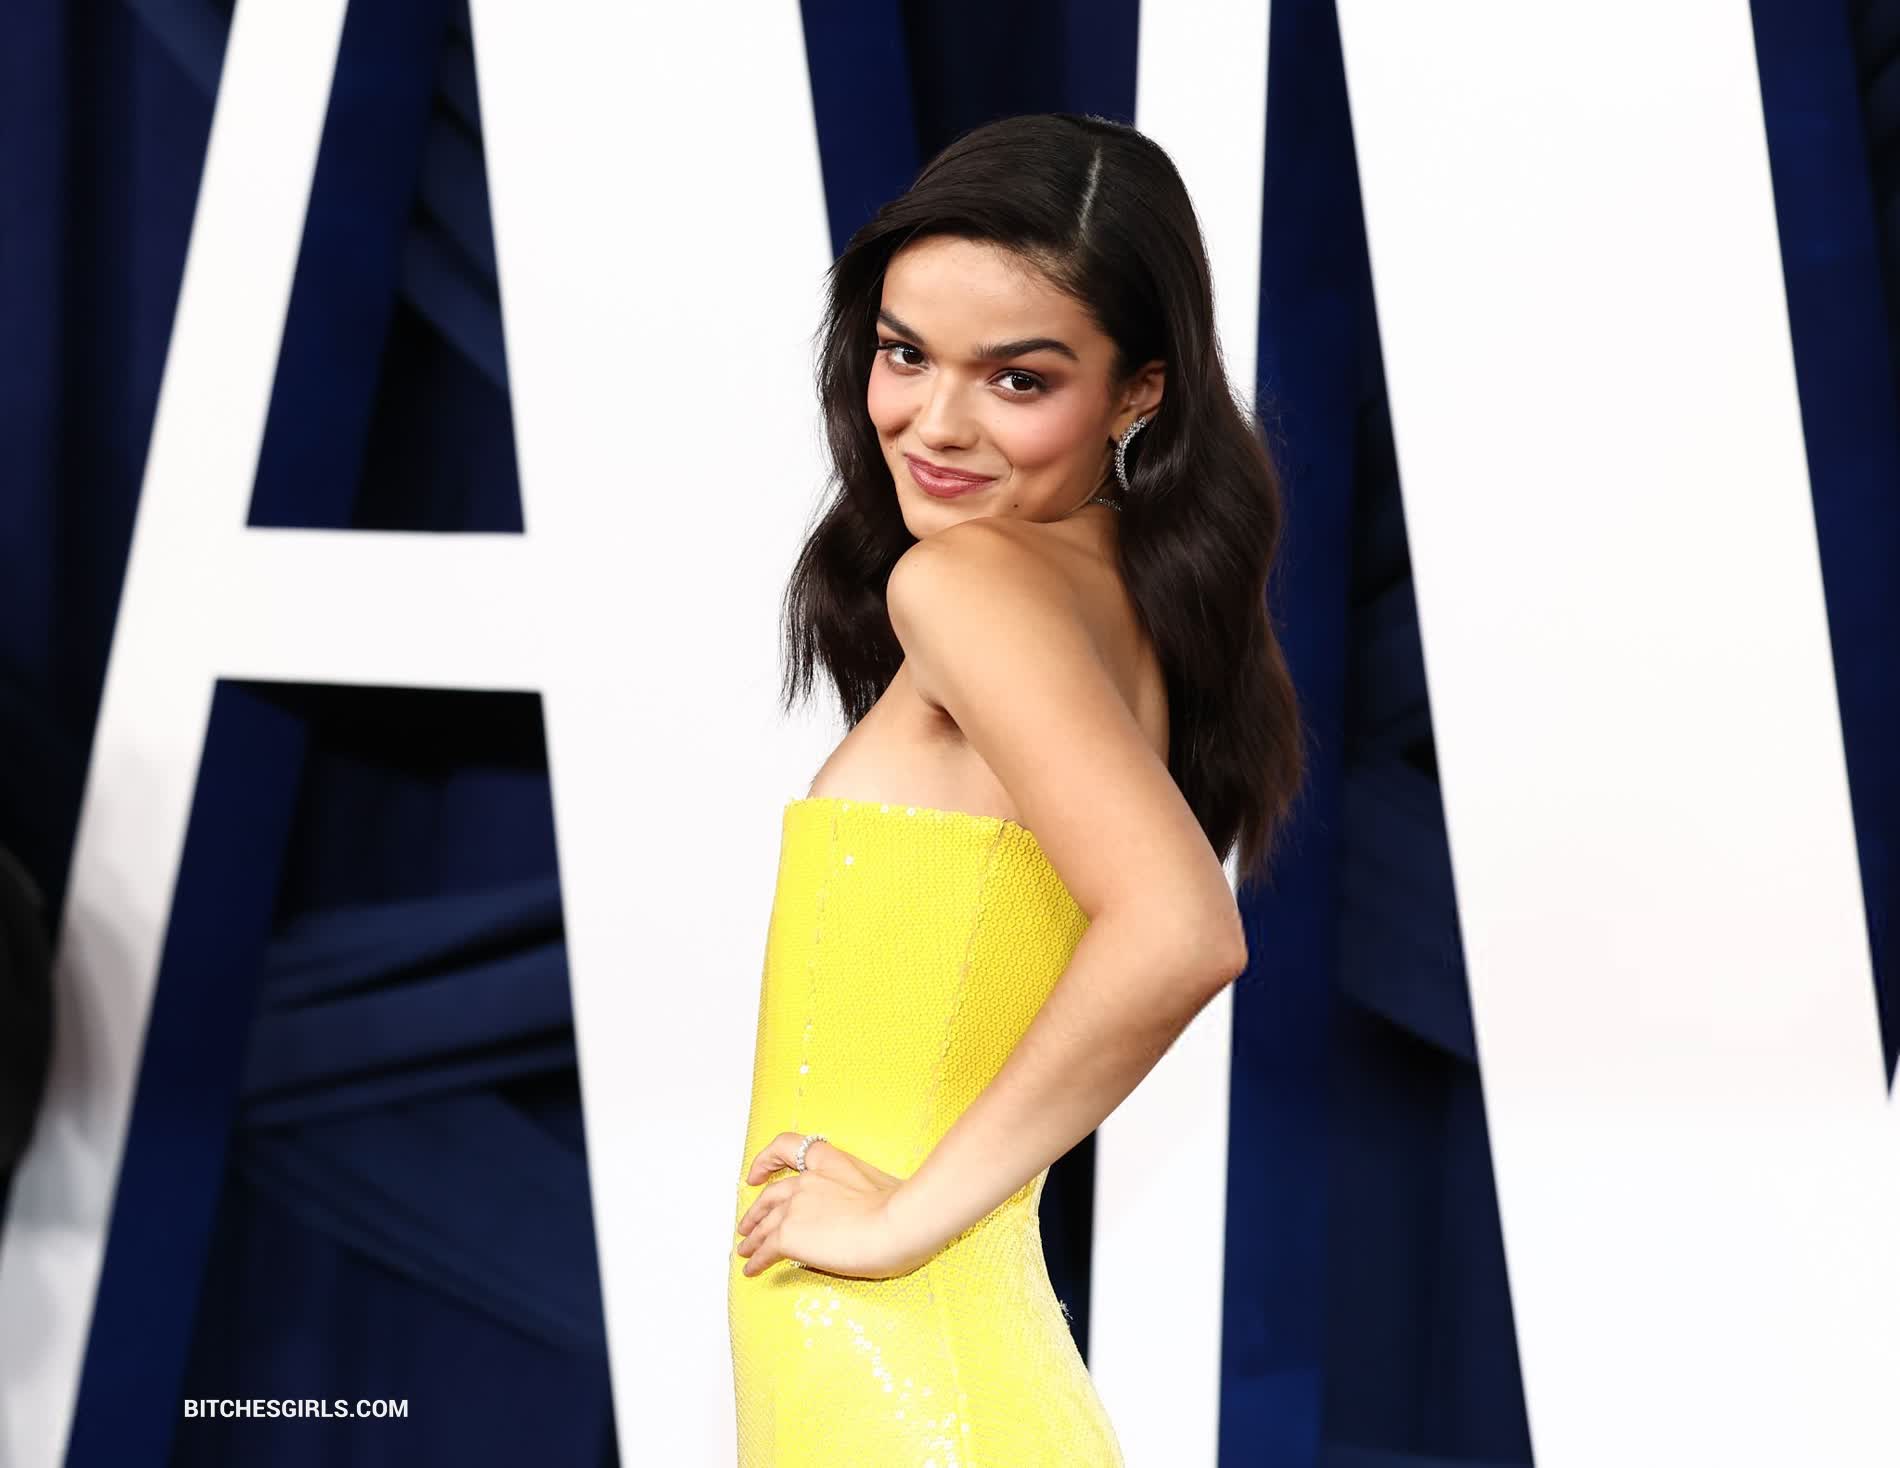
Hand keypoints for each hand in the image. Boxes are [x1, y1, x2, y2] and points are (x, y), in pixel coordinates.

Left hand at [735, 1132, 931, 1279]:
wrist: (898, 1224)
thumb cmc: (902, 1208)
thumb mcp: (878, 1186)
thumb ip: (857, 1192)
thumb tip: (862, 1210)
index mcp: (830, 1162)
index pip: (788, 1147)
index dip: (766, 1160)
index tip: (757, 1175)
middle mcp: (807, 1180)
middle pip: (769, 1196)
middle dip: (756, 1212)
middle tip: (747, 1225)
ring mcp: (795, 1207)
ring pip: (763, 1225)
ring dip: (752, 1239)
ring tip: (745, 1251)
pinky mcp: (789, 1235)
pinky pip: (765, 1250)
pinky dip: (756, 1261)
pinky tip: (752, 1269)